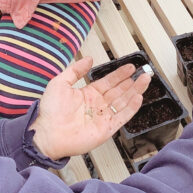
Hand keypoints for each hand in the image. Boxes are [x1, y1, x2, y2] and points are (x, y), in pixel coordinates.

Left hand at [30, 57, 151, 160]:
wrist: (47, 133)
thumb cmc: (49, 111)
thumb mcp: (60, 82)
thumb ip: (75, 70)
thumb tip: (89, 59)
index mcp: (87, 95)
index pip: (108, 82)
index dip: (119, 74)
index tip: (130, 67)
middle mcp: (97, 106)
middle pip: (119, 91)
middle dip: (132, 82)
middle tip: (144, 72)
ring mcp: (102, 117)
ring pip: (123, 102)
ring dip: (135, 91)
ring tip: (145, 80)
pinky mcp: (106, 129)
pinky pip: (122, 117)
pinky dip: (131, 108)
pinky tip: (139, 97)